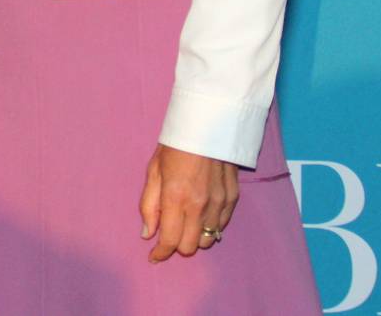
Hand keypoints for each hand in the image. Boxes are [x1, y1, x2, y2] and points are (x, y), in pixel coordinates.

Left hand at [139, 143, 238, 261]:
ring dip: (195, 236)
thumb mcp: (153, 170)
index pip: (169, 240)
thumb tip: (147, 234)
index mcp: (175, 197)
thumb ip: (149, 204)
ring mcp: (219, 204)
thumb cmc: (175, 145)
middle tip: (169, 231)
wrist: (208, 125)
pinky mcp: (233, 199)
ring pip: (208, 240)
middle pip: (190, 247)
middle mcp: (199, 205)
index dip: (160, 253)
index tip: (154, 256)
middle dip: (177, 244)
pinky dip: (210, 225)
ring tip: (186, 220)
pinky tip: (202, 212)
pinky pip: (221, 226)